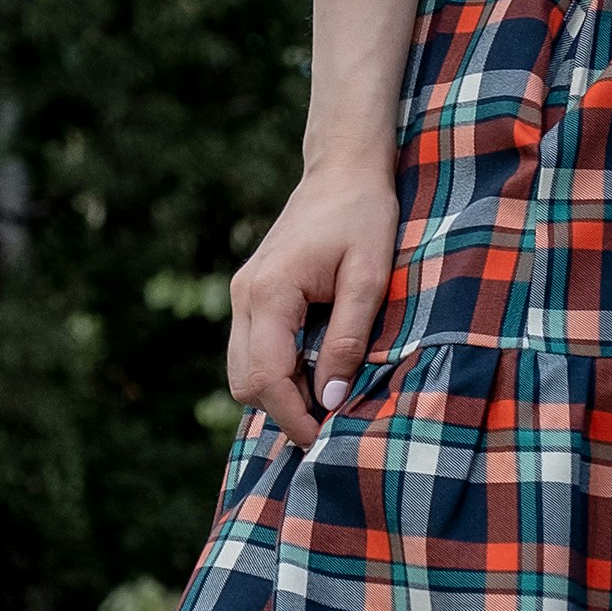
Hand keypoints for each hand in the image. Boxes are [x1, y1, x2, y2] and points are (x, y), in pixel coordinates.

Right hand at [227, 160, 397, 447]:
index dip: (292, 416)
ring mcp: (242, 294)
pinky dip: (277, 369)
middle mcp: (244, 296)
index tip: (324, 438)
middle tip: (330, 421)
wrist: (343, 171)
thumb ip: (348, 339)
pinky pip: (252, 349)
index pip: (265, 376)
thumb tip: (332, 400)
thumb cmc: (363, 217)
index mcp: (269, 292)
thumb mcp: (369, 279)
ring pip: (243, 369)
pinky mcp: (251, 294)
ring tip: (327, 394)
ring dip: (279, 391)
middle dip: (282, 409)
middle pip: (244, 381)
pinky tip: (314, 367)